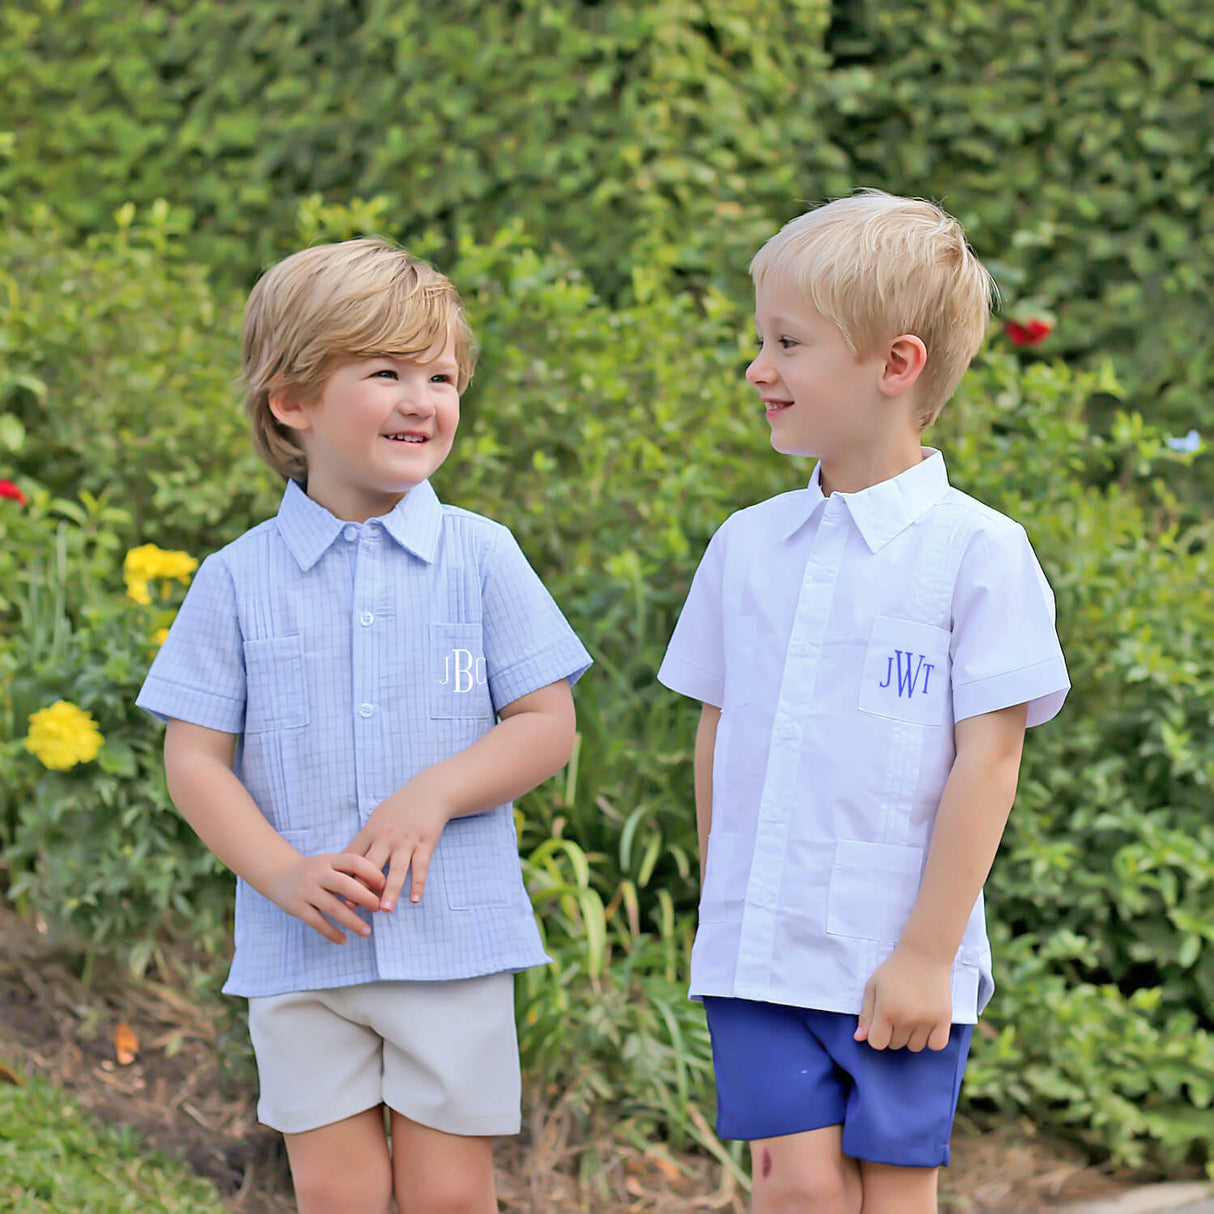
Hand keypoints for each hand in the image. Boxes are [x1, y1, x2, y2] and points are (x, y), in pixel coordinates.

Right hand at [265, 852, 385, 944]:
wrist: (279, 873)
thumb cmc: (315, 870)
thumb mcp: (330, 863)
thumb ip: (350, 871)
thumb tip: (382, 886)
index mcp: (329, 860)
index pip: (353, 862)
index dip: (370, 872)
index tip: (384, 884)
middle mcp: (317, 873)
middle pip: (344, 885)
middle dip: (364, 897)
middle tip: (378, 908)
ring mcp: (306, 890)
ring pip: (332, 907)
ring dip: (352, 921)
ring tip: (367, 931)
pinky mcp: (296, 907)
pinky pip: (317, 922)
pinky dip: (331, 932)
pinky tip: (344, 940)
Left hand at [347, 785, 451, 910]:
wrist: (429, 793)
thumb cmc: (399, 807)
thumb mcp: (377, 817)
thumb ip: (364, 839)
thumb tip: (347, 861)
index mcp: (371, 831)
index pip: (353, 857)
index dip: (344, 876)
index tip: (336, 894)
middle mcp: (386, 837)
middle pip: (371, 866)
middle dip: (362, 888)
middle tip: (354, 908)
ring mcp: (406, 841)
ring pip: (396, 870)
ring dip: (390, 891)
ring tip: (384, 910)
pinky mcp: (425, 844)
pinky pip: (420, 867)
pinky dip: (418, 884)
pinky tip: (414, 899)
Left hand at [855, 943, 953, 1051]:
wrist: (924, 954)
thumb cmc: (894, 970)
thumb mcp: (872, 986)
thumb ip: (865, 1014)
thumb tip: (859, 1038)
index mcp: (886, 1010)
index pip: (877, 1043)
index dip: (876, 1034)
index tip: (880, 1021)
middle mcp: (907, 1018)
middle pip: (895, 1045)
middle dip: (892, 1032)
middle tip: (897, 1012)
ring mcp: (927, 1020)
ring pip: (915, 1047)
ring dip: (911, 1036)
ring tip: (911, 1015)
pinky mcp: (944, 1019)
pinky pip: (936, 1045)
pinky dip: (931, 1040)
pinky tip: (926, 1025)